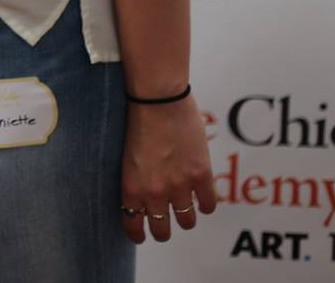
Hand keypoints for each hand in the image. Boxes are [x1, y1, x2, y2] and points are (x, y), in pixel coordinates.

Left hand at [120, 95, 216, 243]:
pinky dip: (206, 204)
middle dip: (163, 229)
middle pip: (162, 230)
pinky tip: (202, 198)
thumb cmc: (136, 118)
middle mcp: (154, 192)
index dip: (138, 233)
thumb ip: (136, 179)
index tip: (141, 235)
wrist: (157, 98)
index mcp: (130, 187)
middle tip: (165, 224)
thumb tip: (144, 195)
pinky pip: (208, 206)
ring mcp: (179, 186)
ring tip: (185, 210)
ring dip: (186, 216)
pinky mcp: (200, 176)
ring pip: (187, 220)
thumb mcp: (126, 155)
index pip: (132, 224)